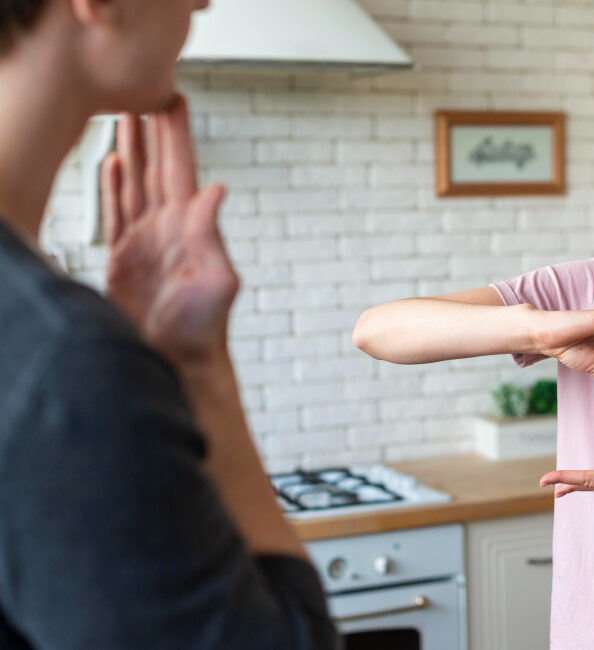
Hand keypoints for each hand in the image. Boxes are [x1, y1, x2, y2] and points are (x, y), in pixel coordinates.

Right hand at [101, 95, 235, 366]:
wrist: (179, 363)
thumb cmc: (204, 330)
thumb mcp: (216, 281)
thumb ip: (212, 236)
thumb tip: (215, 189)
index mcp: (190, 227)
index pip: (181, 169)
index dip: (176, 135)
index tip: (172, 98)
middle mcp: (169, 228)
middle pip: (157, 167)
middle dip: (150, 129)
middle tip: (143, 91)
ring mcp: (146, 242)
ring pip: (136, 183)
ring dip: (131, 149)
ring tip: (122, 116)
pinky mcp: (124, 260)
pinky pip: (117, 213)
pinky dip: (114, 187)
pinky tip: (113, 164)